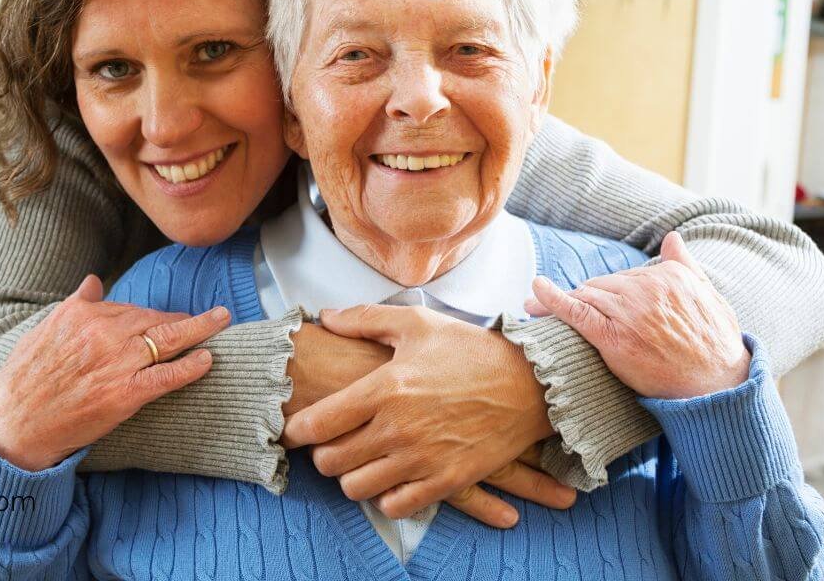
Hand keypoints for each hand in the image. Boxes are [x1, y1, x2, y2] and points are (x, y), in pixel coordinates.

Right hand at [0, 275, 230, 469]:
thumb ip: (75, 304)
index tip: (169, 316)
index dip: (153, 314)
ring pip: (167, 340)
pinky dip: (190, 367)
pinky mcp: (124, 394)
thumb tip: (93, 281)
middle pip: (154, 319)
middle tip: (212, 316)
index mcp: (82, 314)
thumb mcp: (43, 330)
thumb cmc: (25, 379)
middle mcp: (102, 333)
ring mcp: (116, 363)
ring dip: (200, 329)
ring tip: (221, 321)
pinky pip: (166, 376)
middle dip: (184, 318)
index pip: (130, 308)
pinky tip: (207, 359)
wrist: (14, 424)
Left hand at [282, 304, 569, 522]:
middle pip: (330, 461)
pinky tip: (390, 477)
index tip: (293, 429)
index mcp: (385, 388)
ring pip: (356, 488)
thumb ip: (365, 318)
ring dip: (351, 476)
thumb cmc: (470, 349)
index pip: (317, 424)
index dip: (295, 430)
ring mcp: (422, 458)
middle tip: (329, 443)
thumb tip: (325, 318)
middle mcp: (398, 428)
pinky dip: (385, 496)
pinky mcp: (446, 481)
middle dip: (322, 454)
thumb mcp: (417, 322)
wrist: (530, 383)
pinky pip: (395, 506)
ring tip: (358, 460)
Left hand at [525, 231, 750, 398]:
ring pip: (587, 297)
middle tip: (570, 315)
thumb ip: (685, 265)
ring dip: (565, 303)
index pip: (623, 277)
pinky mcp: (613, 337)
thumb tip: (672, 237)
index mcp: (668, 275)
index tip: (600, 301)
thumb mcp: (710, 296)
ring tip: (535, 310)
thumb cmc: (715, 344)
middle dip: (588, 300)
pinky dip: (553, 299)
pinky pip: (576, 312)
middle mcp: (646, 289)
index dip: (611, 293)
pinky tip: (535, 290)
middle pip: (601, 286)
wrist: (718, 385)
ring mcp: (629, 312)